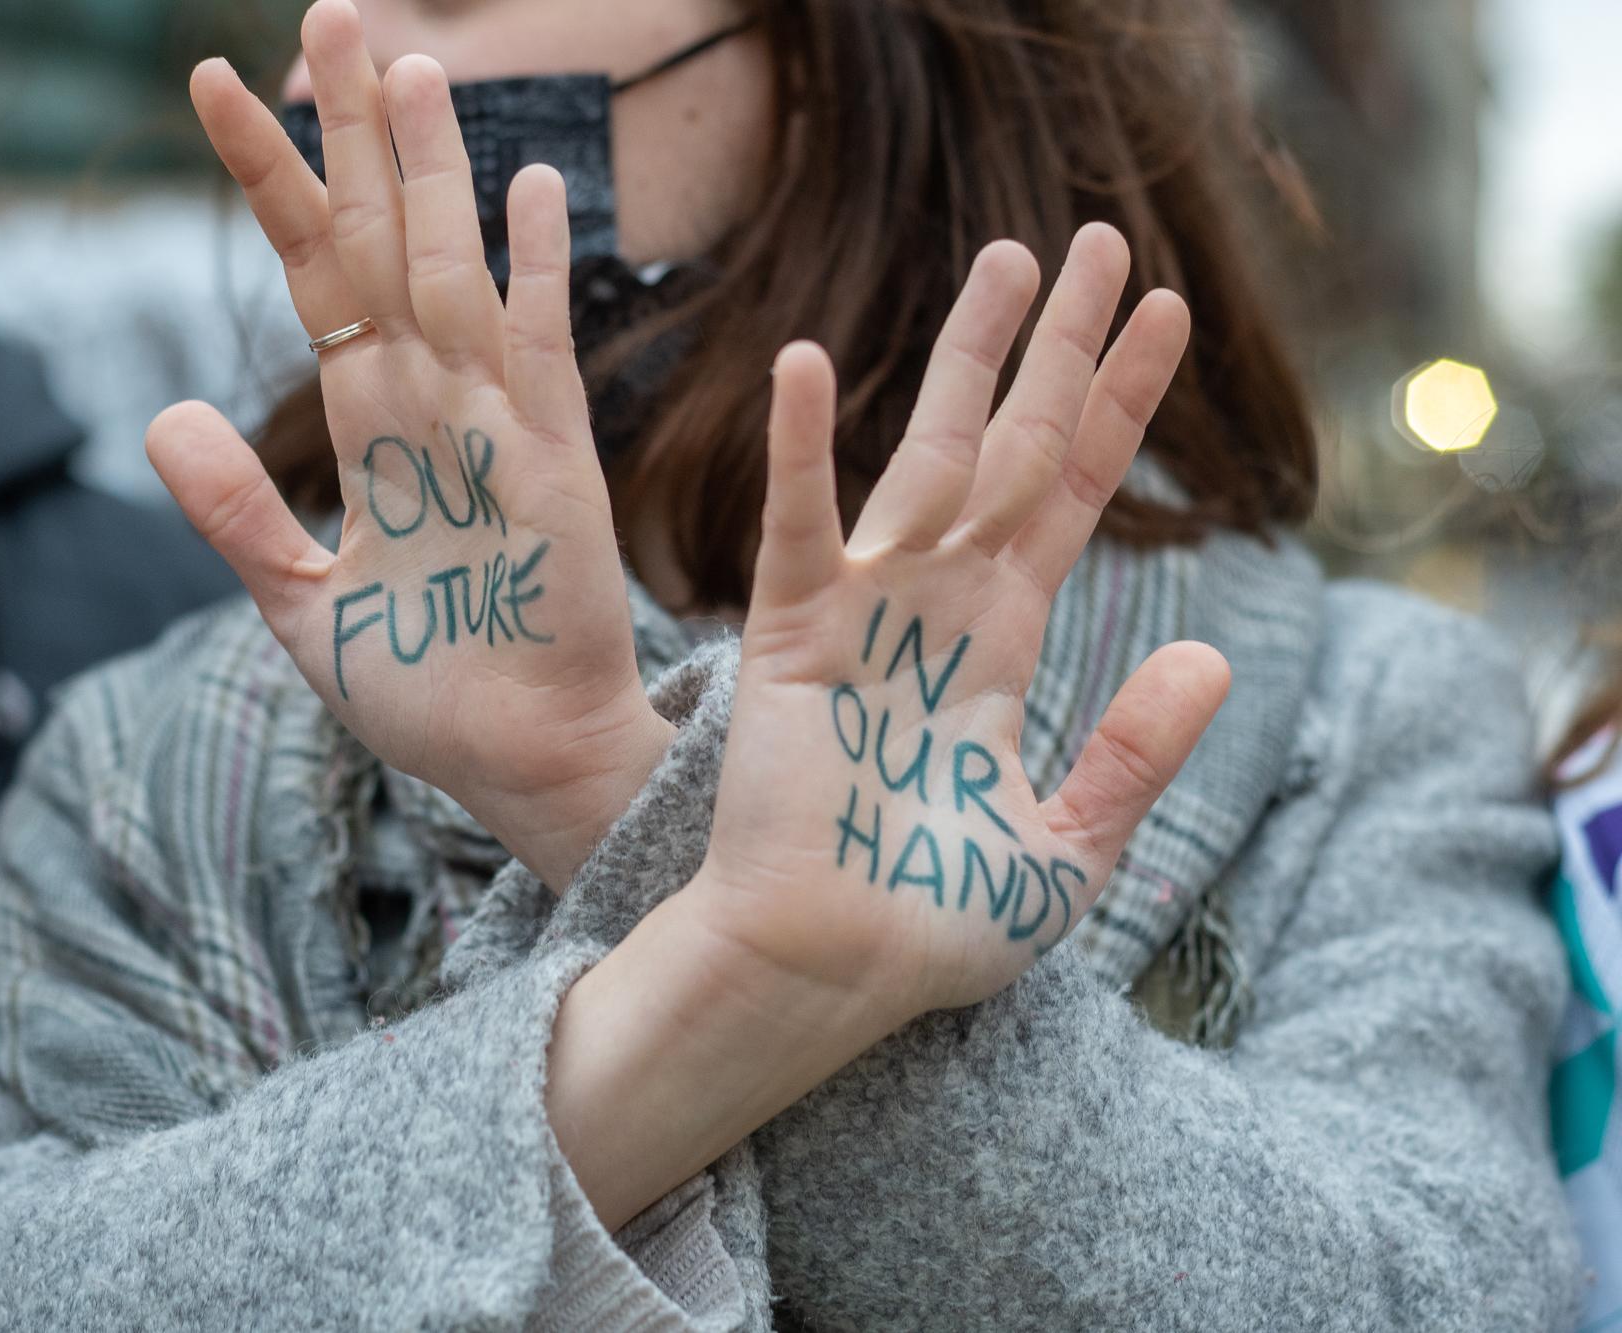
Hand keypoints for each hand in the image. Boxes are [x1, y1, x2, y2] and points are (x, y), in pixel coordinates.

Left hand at [147, 2, 669, 889]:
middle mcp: (430, 403)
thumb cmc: (427, 692)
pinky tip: (526, 186)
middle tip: (334, 8)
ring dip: (431, 171)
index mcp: (370, 426)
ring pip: (453, 271)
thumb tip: (157, 416)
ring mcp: (496, 426)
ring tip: (409, 63)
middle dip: (354, 130)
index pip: (311, 273)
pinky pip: (543, 352)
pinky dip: (535, 273)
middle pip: (380, 240)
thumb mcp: (299, 607)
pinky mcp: (556, 468)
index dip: (269, 180)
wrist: (520, 762)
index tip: (218, 82)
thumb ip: (237, 514)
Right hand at [690, 224, 1229, 1023]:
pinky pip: (799, 527)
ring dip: (973, 358)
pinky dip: (802, 450)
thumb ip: (1135, 752)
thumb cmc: (934, 924)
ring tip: (1012, 258)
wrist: (829, 973)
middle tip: (1100, 241)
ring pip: (932, 456)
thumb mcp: (1069, 848)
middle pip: (1019, 445)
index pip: (1079, 494)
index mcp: (1003, 643)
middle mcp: (943, 604)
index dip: (1123, 405)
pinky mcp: (793, 636)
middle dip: (1062, 347)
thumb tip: (1210, 653)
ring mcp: (868, 609)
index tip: (1167, 314)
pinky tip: (810, 363)